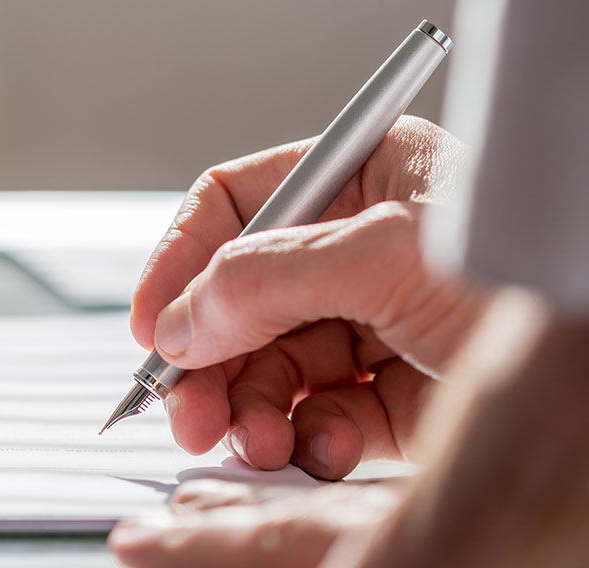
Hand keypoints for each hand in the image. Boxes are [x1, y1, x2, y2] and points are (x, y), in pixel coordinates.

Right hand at [130, 116, 488, 478]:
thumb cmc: (535, 279)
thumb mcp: (389, 258)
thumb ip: (266, 280)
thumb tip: (178, 320)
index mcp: (365, 181)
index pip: (238, 204)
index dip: (181, 259)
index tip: (151, 322)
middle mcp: (359, 252)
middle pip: (240, 298)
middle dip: (209, 356)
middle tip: (187, 404)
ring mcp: (371, 326)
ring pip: (267, 367)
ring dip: (247, 408)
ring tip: (249, 437)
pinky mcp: (389, 397)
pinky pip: (312, 417)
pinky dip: (300, 440)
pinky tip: (315, 447)